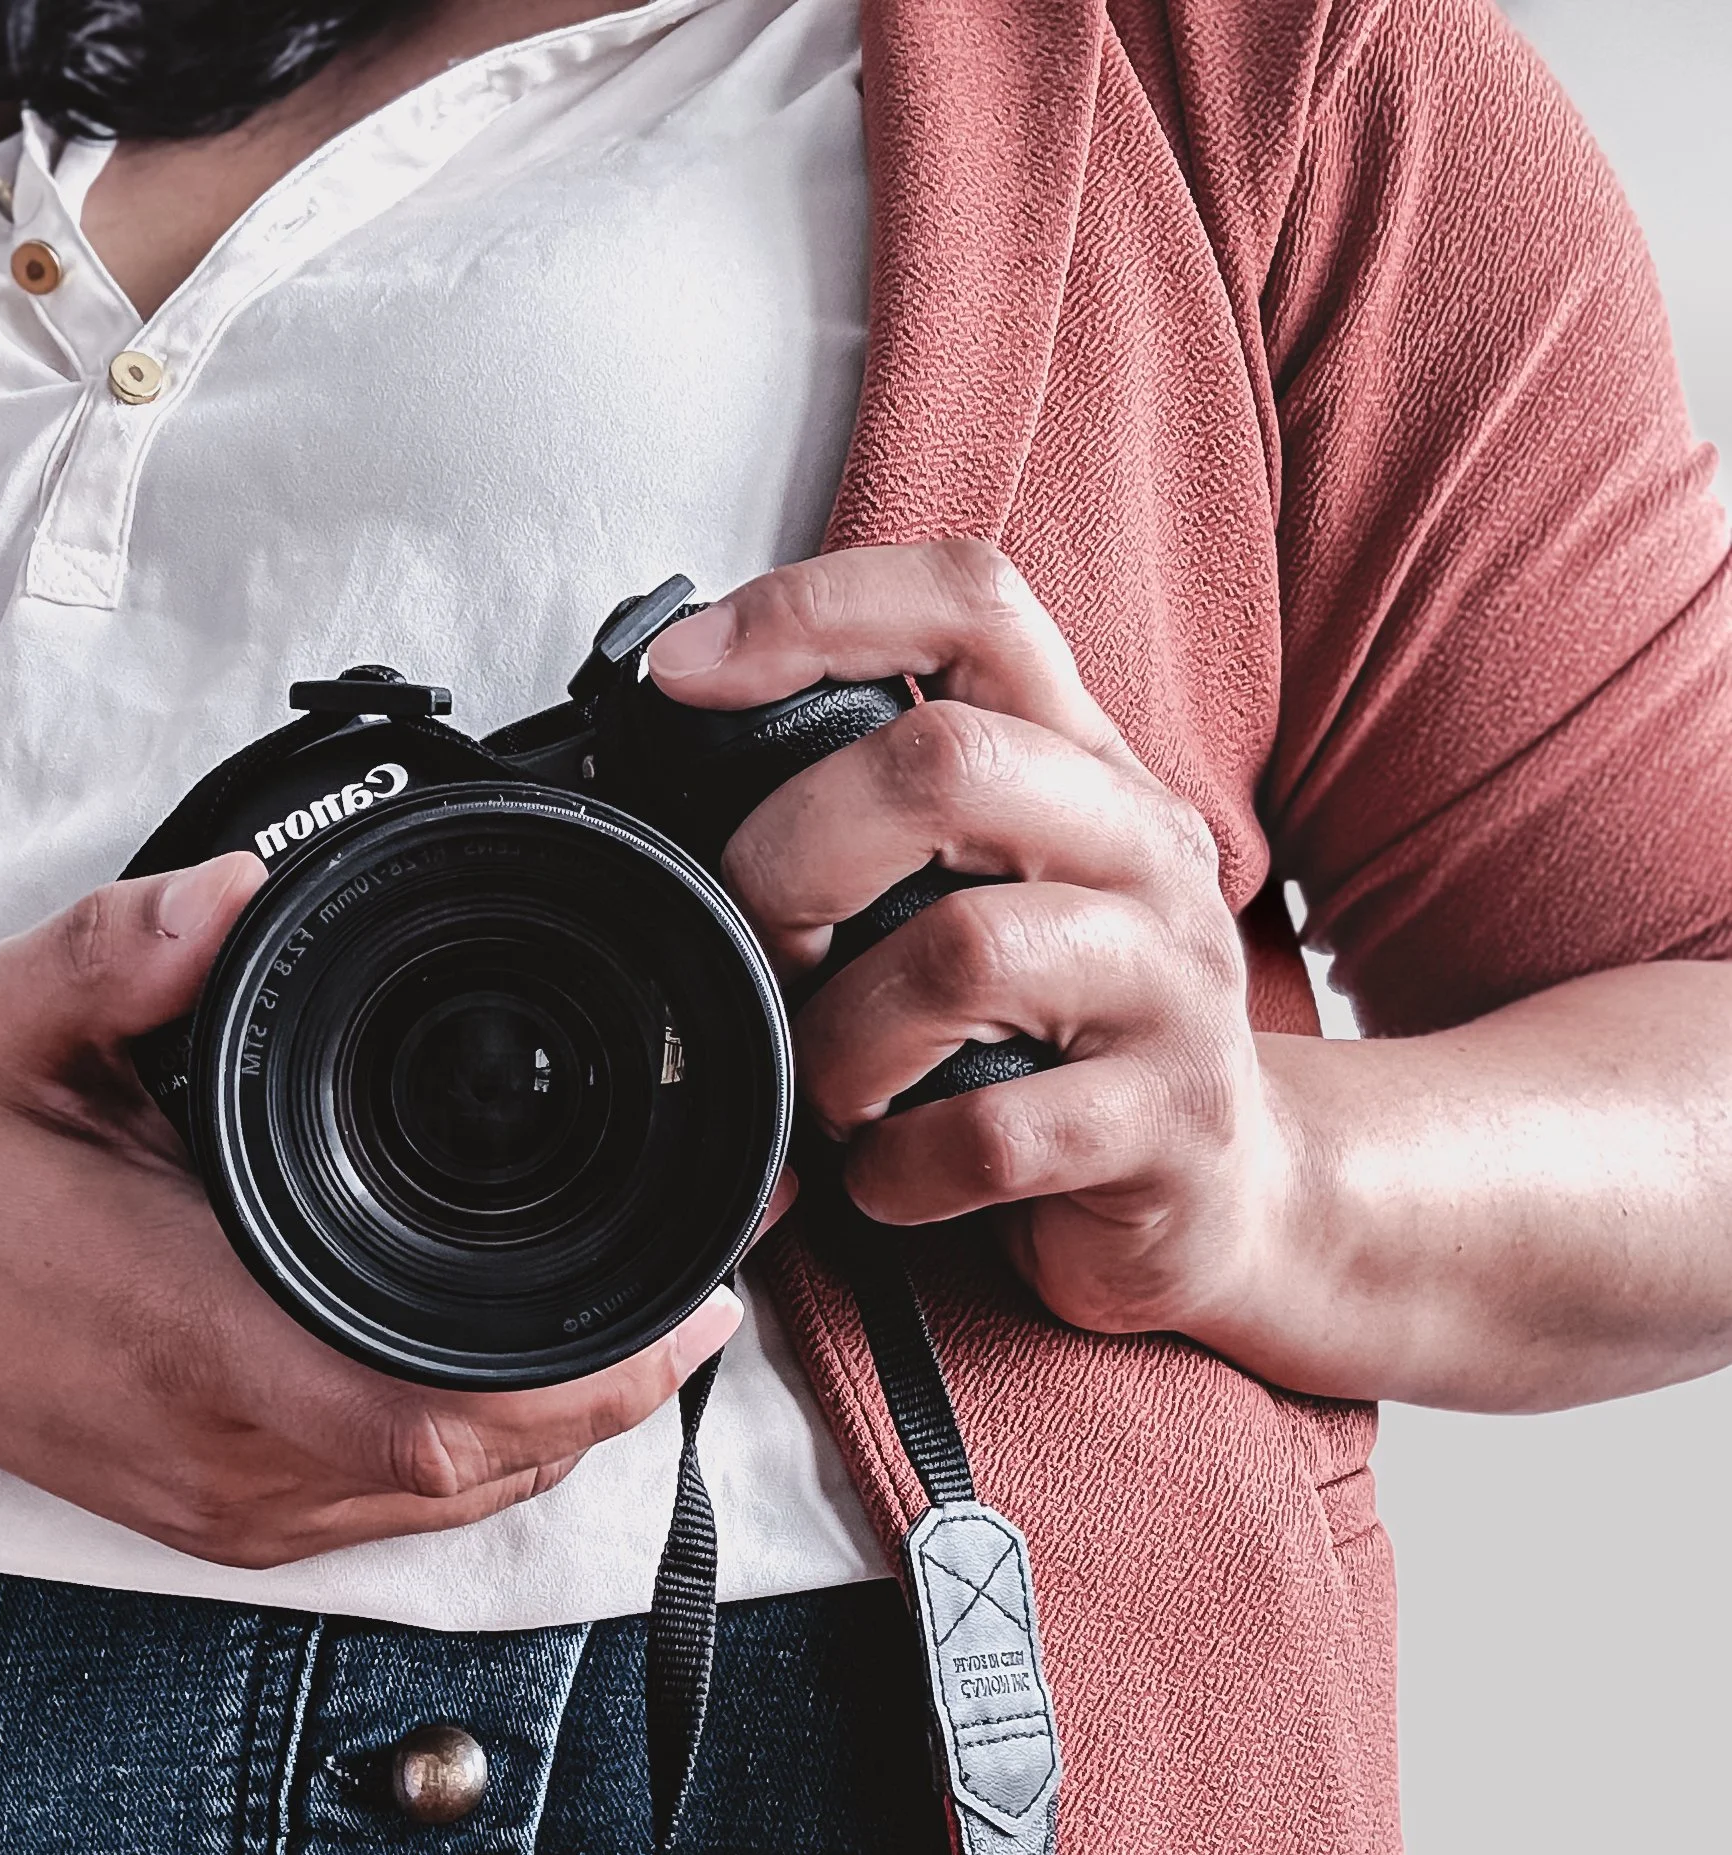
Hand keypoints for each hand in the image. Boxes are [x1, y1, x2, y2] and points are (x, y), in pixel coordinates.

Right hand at [0, 860, 738, 1564]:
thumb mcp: (12, 1022)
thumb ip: (123, 949)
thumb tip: (238, 889)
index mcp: (186, 1333)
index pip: (431, 1411)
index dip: (589, 1383)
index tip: (692, 1302)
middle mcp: (215, 1447)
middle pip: (475, 1472)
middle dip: (617, 1397)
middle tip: (710, 1296)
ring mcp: (217, 1506)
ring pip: (445, 1508)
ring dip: (563, 1434)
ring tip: (652, 1336)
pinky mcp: (214, 1525)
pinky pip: (393, 1517)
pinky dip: (485, 1461)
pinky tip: (534, 1393)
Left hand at [647, 540, 1291, 1345]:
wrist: (1230, 1196)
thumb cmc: (1059, 1048)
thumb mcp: (979, 901)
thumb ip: (878, 837)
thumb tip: (680, 816)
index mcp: (1083, 767)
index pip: (972, 604)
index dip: (814, 614)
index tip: (684, 674)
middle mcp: (1144, 847)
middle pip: (946, 767)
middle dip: (795, 859)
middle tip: (768, 949)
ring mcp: (1172, 984)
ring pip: (960, 955)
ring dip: (841, 1045)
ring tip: (836, 1095)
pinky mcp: (1171, 1122)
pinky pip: (986, 1135)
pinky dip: (898, 1170)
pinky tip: (895, 1178)